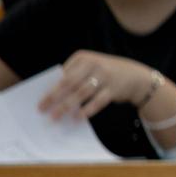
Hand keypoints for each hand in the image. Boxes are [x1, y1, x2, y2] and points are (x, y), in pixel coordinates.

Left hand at [40, 51, 156, 121]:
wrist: (135, 76)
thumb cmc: (105, 74)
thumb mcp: (90, 68)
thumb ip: (74, 77)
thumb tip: (53, 96)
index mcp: (83, 58)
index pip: (63, 75)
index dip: (51, 88)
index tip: (40, 101)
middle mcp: (94, 64)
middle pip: (70, 83)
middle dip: (54, 97)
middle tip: (42, 109)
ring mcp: (105, 76)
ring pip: (81, 93)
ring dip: (67, 106)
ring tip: (56, 117)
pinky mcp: (114, 89)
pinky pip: (97, 101)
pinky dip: (86, 110)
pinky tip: (77, 118)